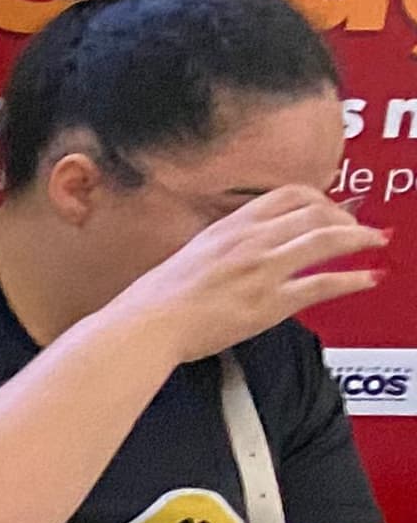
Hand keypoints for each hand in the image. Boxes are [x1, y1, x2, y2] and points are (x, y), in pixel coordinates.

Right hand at [115, 187, 386, 363]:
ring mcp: (262, 269)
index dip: (318, 199)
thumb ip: (221, 248)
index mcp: (229, 227)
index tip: (328, 209)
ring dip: (360, 239)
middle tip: (360, 228)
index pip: (288, 195)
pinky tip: (368, 279)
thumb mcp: (189, 256)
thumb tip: (239, 251)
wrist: (145, 326)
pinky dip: (353, 279)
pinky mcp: (270, 301)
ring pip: (327, 240)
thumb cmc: (153, 301)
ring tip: (377, 242)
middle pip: (315, 212)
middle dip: (346, 218)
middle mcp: (249, 241)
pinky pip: (323, 284)